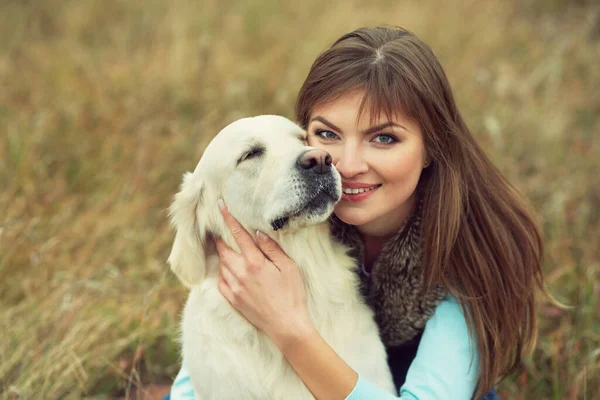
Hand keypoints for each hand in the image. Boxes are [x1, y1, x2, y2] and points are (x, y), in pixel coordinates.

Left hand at [216, 200, 313, 344]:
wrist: (286, 326)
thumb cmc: (292, 295)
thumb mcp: (288, 267)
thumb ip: (271, 249)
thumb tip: (257, 233)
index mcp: (254, 263)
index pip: (237, 235)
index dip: (228, 219)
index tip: (220, 206)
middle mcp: (240, 273)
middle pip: (223, 249)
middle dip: (220, 237)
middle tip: (218, 228)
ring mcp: (234, 288)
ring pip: (221, 265)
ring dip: (221, 254)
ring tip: (223, 247)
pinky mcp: (232, 300)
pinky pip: (221, 282)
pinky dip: (222, 272)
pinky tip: (228, 270)